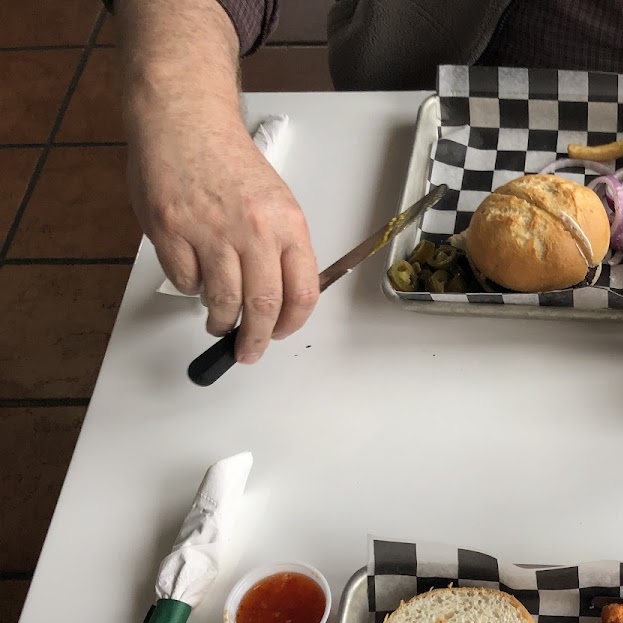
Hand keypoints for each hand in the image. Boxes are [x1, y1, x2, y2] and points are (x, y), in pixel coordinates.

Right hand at [127, 114, 319, 362]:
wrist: (185, 121)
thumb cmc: (228, 160)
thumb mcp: (275, 202)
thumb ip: (281, 247)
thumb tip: (284, 296)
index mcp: (287, 224)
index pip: (303, 292)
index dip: (292, 323)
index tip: (281, 333)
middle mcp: (253, 230)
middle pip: (263, 305)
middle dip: (256, 340)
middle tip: (248, 352)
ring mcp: (210, 231)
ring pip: (222, 302)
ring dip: (221, 321)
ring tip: (219, 323)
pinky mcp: (171, 231)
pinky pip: (186, 281)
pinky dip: (190, 287)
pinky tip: (194, 274)